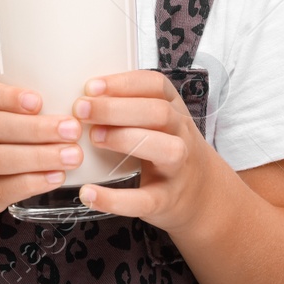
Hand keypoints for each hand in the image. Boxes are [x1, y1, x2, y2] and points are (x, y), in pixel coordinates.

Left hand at [72, 69, 220, 232]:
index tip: (91, 86)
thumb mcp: (158, 122)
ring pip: (164, 149)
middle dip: (116, 108)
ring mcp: (178, 168)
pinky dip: (115, 199)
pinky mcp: (167, 200)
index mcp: (174, 109)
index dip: (124, 83)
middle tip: (81, 110)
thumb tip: (81, 97)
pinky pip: (144, 200)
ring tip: (93, 139)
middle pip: (158, 112)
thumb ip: (128, 107)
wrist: (202, 194)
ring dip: (125, 140)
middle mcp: (181, 134)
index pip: (156, 86)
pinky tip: (88, 193)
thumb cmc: (167, 148)